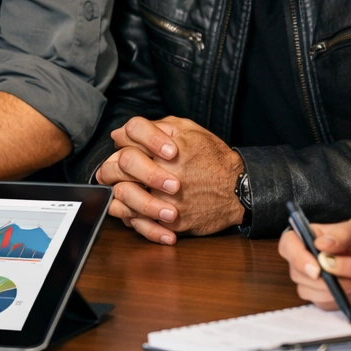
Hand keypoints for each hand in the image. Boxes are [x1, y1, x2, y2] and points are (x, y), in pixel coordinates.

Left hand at [95, 116, 244, 242]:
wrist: (238, 190)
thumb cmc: (213, 159)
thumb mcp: (189, 131)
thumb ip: (155, 128)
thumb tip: (120, 135)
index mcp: (168, 145)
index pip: (132, 132)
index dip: (126, 137)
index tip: (132, 145)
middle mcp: (165, 171)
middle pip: (120, 163)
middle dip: (112, 165)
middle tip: (117, 172)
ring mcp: (166, 198)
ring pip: (122, 194)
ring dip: (119, 192)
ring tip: (127, 192)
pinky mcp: (171, 221)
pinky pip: (137, 223)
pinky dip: (131, 218)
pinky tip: (136, 213)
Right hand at [278, 217, 350, 310]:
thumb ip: (343, 233)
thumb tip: (320, 244)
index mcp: (315, 237)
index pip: (288, 244)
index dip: (297, 257)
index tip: (317, 268)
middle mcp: (312, 258)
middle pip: (299, 272)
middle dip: (332, 274)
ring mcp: (319, 280)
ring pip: (309, 291)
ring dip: (340, 287)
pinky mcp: (329, 299)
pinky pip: (322, 305)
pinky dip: (342, 300)